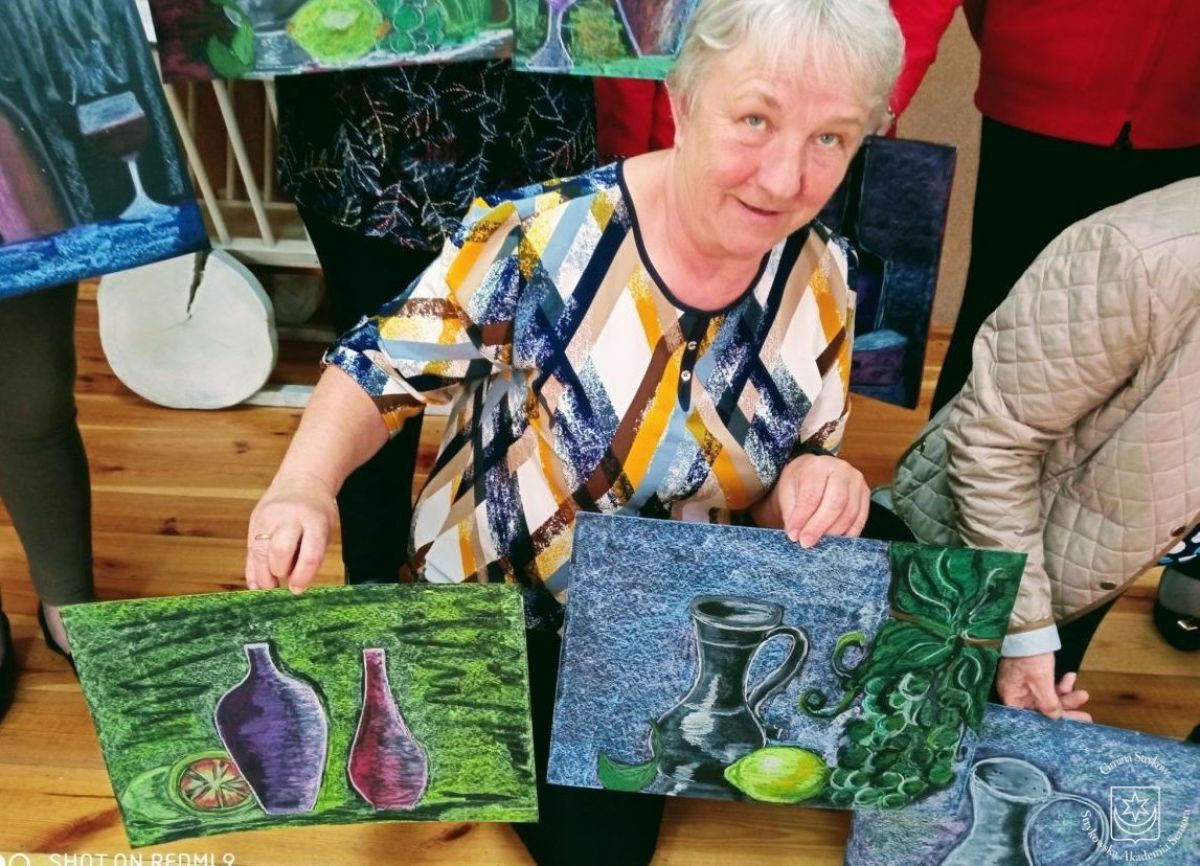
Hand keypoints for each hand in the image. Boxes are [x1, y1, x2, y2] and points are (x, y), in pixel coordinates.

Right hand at [245, 475, 337, 593]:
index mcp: (314, 520)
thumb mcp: (326, 530)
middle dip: (280, 572)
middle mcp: (289, 518)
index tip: (298, 589)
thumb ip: (312, 556)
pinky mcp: (254, 521)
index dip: (302, 576)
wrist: (301, 481)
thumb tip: (295, 585)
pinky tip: (257, 584)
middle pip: (279, 551)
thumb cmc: (317, 511)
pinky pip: (249, 551)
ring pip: (259, 552)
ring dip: (264, 575)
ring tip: (272, 585)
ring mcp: (268, 518)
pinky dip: (252, 570)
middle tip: (284, 581)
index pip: (309, 554)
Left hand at [754, 454, 869, 546]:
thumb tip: (796, 535)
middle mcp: (841, 469)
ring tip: (819, 543)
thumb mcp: (787, 491)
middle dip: (819, 527)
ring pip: (850, 512)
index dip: (802, 518)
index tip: (793, 535)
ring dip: (834, 533)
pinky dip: (848, 534)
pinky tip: (835, 542)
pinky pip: (860, 518)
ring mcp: (857, 481)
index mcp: (817, 465)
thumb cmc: (799, 482)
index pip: (812, 494)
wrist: (814, 472)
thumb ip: (791, 512)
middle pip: (835, 502)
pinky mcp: (865, 494)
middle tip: (806, 543)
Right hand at [995, 654, 1091, 721]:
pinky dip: (1061, 684)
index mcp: (1012, 697)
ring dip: (1066, 695)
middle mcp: (1018, 693)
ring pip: (1049, 696)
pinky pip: (1049, 685)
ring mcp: (1026, 684)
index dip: (1048, 724)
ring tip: (1083, 694)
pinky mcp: (1034, 676)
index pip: (1029, 718)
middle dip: (1065, 710)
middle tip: (1086, 717)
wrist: (1029, 631)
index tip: (1069, 729)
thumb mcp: (1041, 681)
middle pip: (1042, 709)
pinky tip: (1071, 677)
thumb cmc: (1029, 657)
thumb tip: (1056, 718)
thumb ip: (1048, 702)